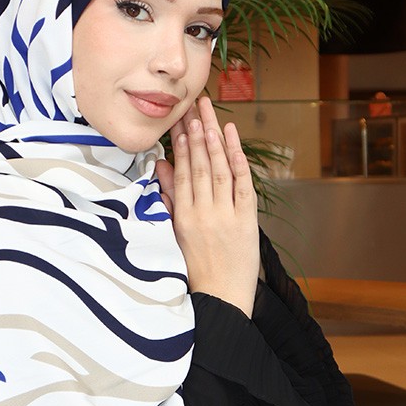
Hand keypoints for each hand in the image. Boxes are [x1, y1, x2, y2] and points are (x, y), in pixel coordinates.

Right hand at [155, 97, 259, 316]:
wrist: (221, 299)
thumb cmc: (195, 270)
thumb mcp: (174, 234)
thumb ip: (168, 200)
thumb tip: (160, 167)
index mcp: (182, 217)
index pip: (181, 172)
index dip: (180, 145)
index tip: (179, 121)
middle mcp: (203, 213)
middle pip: (199, 165)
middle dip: (197, 132)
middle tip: (194, 105)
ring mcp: (226, 215)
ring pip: (219, 169)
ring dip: (214, 139)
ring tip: (209, 114)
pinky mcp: (246, 220)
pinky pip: (242, 183)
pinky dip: (238, 158)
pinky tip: (232, 137)